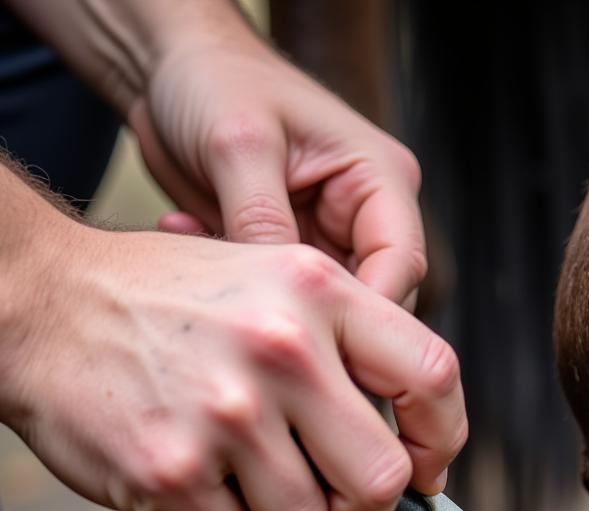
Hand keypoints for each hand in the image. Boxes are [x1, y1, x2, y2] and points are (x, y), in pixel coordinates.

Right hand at [6, 220, 465, 510]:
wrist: (41, 301)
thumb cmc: (167, 302)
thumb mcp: (273, 284)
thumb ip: (347, 357)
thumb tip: (407, 467)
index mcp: (320, 291)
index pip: (434, 378)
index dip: (440, 443)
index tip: (423, 474)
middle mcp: (284, 347)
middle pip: (380, 480)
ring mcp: (227, 410)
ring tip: (240, 477)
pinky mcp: (172, 467)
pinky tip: (194, 483)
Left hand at [129, 24, 424, 307]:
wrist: (166, 71)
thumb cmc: (215, 80)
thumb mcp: (240, 144)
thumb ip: (264, 221)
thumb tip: (284, 297)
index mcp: (381, 180)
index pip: (401, 263)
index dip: (373, 310)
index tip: (325, 339)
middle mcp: (364, 217)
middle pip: (374, 298)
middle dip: (323, 319)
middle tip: (266, 329)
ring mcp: (326, 241)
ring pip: (326, 309)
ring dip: (271, 301)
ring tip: (212, 264)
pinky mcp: (288, 259)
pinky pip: (281, 299)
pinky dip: (239, 286)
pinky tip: (189, 237)